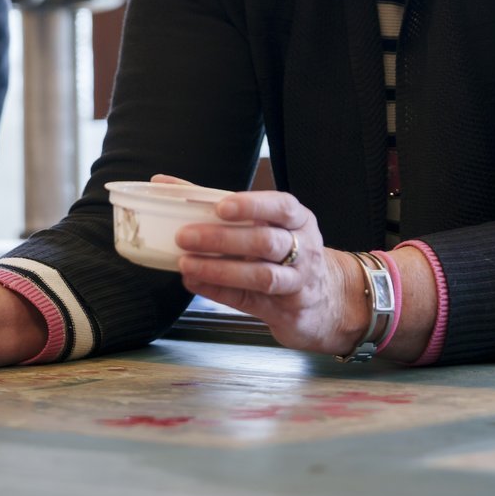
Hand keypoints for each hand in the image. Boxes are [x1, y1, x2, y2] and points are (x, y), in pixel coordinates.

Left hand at [168, 184, 366, 357]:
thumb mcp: (268, 224)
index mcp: (298, 220)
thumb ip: (217, 203)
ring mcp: (298, 282)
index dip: (251, 205)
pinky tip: (196, 283)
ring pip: (261, 275)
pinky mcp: (287, 311)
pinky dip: (220, 292)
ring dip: (219, 270)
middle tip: (185, 237)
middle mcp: (304, 249)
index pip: (280, 207)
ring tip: (186, 265)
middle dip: (222, 239)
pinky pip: (250, 300)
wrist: (330, 300)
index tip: (221, 207)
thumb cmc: (286, 251)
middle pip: (265, 242)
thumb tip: (164, 184)